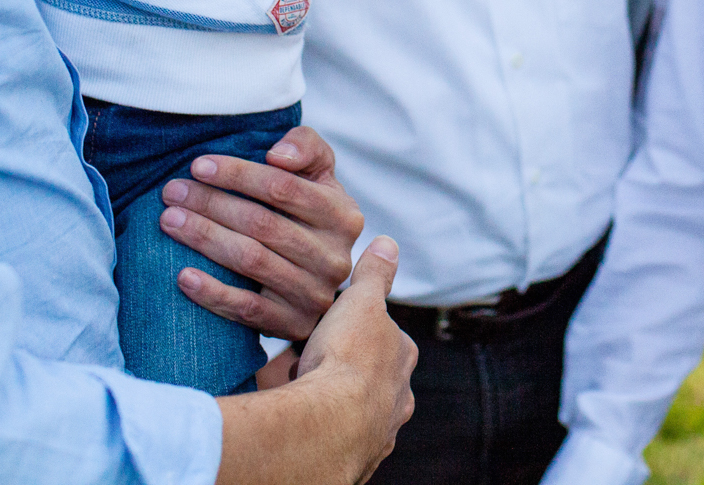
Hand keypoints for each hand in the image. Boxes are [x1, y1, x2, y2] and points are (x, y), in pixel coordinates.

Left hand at [160, 126, 363, 340]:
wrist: (316, 279)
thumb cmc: (306, 214)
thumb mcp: (318, 175)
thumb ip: (306, 147)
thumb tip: (278, 155)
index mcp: (344, 216)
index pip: (285, 188)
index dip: (238, 174)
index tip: (198, 165)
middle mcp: (335, 257)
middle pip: (262, 224)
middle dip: (211, 204)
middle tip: (172, 193)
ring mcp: (315, 295)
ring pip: (252, 261)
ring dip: (205, 239)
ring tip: (169, 221)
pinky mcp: (293, 325)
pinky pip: (247, 309)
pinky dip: (212, 292)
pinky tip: (183, 275)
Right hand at [216, 238, 416, 484]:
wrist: (331, 425)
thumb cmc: (348, 358)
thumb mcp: (360, 301)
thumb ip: (373, 275)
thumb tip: (387, 243)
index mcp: (402, 359)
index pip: (383, 339)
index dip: (354, 331)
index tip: (331, 331)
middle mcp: (399, 400)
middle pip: (369, 378)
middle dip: (344, 370)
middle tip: (311, 363)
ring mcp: (378, 434)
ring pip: (354, 410)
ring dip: (332, 400)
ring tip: (301, 390)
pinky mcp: (354, 461)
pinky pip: (335, 439)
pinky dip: (321, 429)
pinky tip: (301, 421)